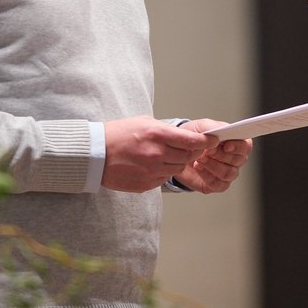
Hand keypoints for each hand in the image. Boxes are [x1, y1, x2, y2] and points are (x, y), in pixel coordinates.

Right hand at [101, 116, 215, 192]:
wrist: (94, 154)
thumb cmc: (118, 134)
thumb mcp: (144, 122)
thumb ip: (166, 130)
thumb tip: (185, 137)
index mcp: (157, 134)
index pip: (191, 140)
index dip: (205, 141)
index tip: (212, 140)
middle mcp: (156, 154)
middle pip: (188, 157)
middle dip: (192, 152)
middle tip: (191, 148)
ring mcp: (151, 171)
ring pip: (177, 169)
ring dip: (177, 162)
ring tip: (165, 155)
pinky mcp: (146, 185)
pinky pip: (163, 179)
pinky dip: (163, 172)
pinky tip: (151, 165)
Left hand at [171, 119, 252, 193]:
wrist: (179, 151)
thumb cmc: (194, 137)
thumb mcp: (202, 126)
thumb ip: (213, 127)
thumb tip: (219, 138)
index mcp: (235, 141)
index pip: (246, 146)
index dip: (238, 146)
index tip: (226, 145)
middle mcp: (235, 158)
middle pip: (238, 160)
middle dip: (221, 155)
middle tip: (206, 150)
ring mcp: (228, 172)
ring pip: (229, 173)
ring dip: (213, 165)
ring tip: (200, 158)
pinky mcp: (217, 184)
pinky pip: (219, 184)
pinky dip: (207, 176)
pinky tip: (199, 168)